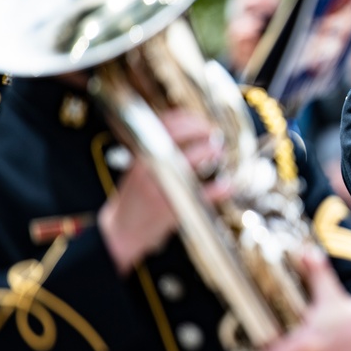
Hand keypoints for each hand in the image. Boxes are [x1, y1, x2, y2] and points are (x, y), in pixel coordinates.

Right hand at [98, 109, 228, 274]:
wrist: (122, 230)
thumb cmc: (134, 197)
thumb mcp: (140, 167)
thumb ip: (158, 150)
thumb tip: (186, 129)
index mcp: (142, 155)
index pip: (165, 126)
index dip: (188, 119)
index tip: (203, 122)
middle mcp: (149, 167)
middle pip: (179, 137)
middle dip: (202, 132)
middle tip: (214, 135)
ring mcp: (161, 186)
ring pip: (189, 161)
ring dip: (210, 152)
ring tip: (219, 152)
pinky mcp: (173, 207)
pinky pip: (202, 195)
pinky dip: (219, 188)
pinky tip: (228, 185)